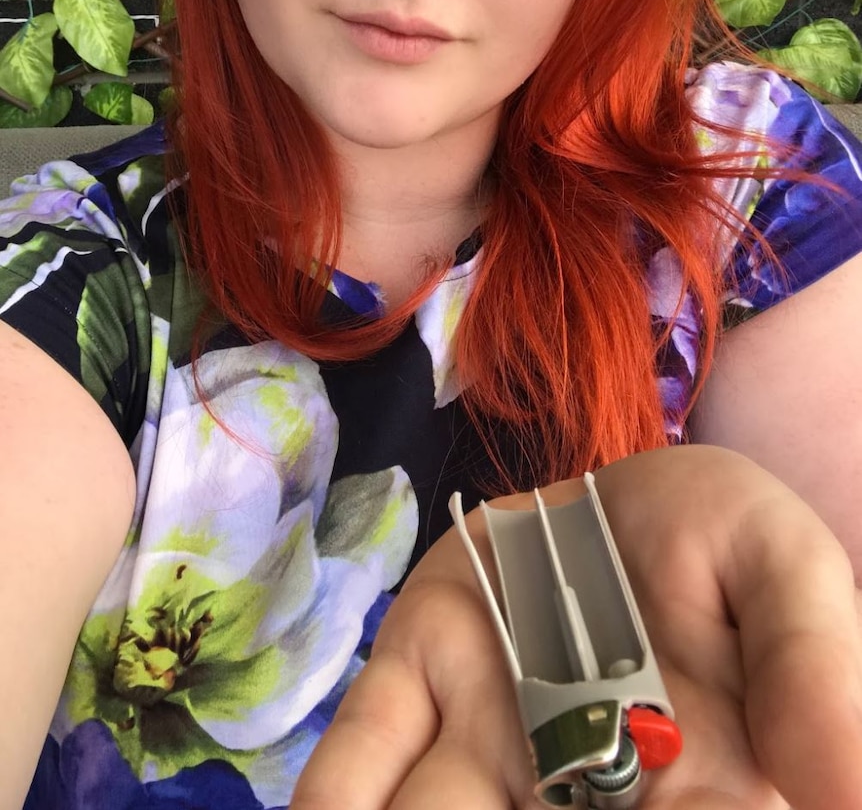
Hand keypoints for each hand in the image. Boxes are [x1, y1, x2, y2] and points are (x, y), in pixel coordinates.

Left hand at [291, 446, 861, 808]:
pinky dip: (337, 793)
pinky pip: (364, 748)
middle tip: (486, 808)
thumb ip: (813, 668)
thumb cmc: (725, 542)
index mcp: (690, 792)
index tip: (629, 808)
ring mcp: (484, 735)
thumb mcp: (786, 571)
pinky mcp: (418, 666)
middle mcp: (572, 788)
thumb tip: (844, 787)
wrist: (631, 489)